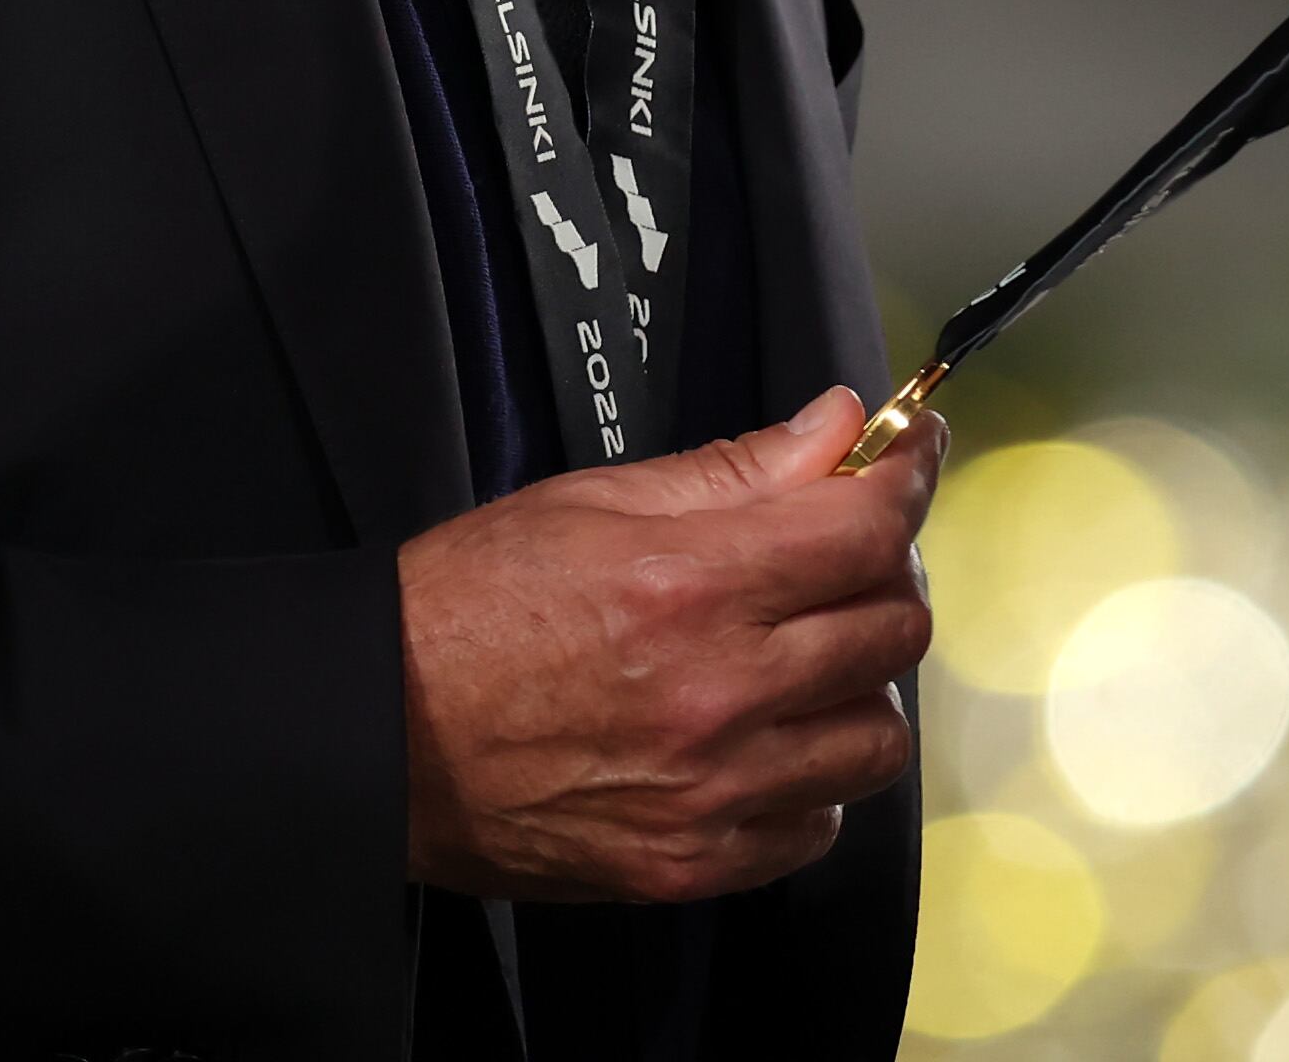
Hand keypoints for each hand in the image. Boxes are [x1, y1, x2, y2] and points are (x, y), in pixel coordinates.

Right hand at [396, 386, 944, 903]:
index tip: (910, 454)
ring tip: (807, 660)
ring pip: (876, 737)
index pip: (867, 527)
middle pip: (893, 627)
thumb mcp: (595, 501)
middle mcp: (719, 691)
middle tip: (844, 555)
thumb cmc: (466, 610)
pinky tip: (770, 743)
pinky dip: (813, 781)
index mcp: (693, 583)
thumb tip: (834, 427)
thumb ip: (735, 469)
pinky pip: (819, 825)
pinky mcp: (692, 862)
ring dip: (859, 686)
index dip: (907, 476)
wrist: (378, 733)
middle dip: (885, 574)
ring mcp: (712, 788)